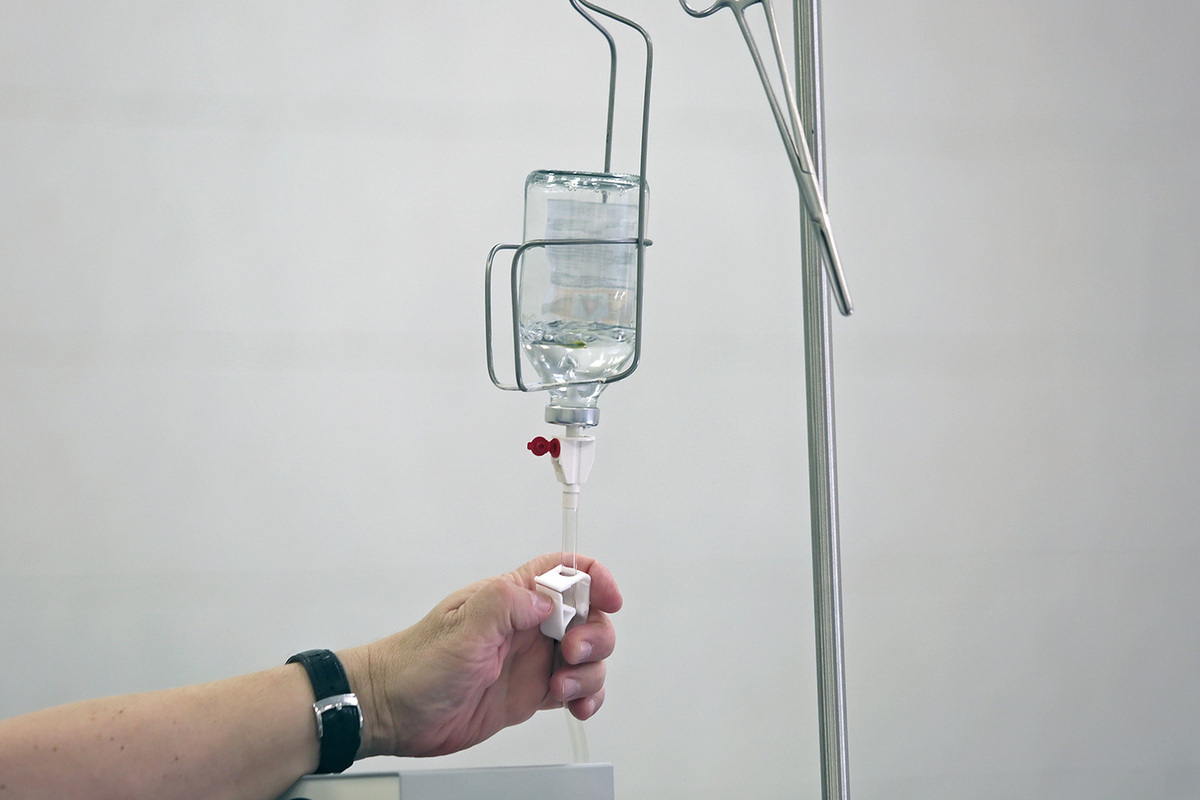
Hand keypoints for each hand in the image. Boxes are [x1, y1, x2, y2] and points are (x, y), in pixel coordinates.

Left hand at [341, 553, 620, 757]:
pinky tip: (576, 705)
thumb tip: (548, 600)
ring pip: (586, 656)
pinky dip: (586, 696)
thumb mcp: (463, 627)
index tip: (609, 599)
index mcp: (511, 597)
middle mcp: (526, 625)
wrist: (394, 711)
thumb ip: (506, 604)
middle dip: (594, 635)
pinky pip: (575, 689)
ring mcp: (530, 659)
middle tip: (570, 654)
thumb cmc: (417, 664)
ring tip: (561, 688)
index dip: (594, 577)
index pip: (565, 571)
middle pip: (587, 616)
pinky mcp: (529, 692)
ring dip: (589, 672)